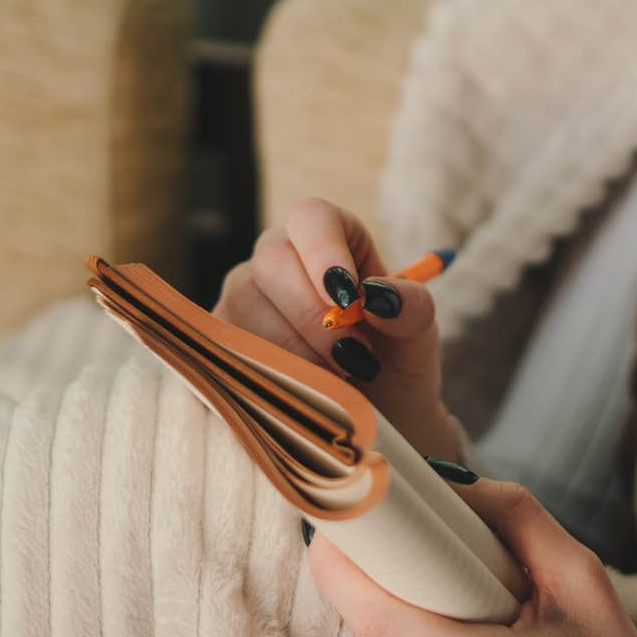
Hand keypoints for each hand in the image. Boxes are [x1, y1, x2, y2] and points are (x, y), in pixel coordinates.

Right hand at [214, 197, 459, 461]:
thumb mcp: (416, 333)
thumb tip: (381, 298)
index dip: (324, 252)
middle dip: (312, 316)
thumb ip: (410, 307)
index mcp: (330, 237)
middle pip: (272, 262)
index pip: (313, 219)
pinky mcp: (220, 341)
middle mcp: (278, 259)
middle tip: (353, 359)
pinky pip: (225, 346)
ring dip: (293, 351)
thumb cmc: (394, 361)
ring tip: (336, 381)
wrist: (375, 418)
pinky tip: (301, 392)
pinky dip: (267, 372)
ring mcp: (243, 299)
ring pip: (244, 305)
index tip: (347, 299)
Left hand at [306, 470, 636, 636]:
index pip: (381, 618)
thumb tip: (447, 477)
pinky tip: (453, 625)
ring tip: (449, 593)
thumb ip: (518, 517)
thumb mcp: (581, 578)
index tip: (326, 522)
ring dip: (391, 614)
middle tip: (387, 540)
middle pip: (372, 635)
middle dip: (374, 581)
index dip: (340, 568)